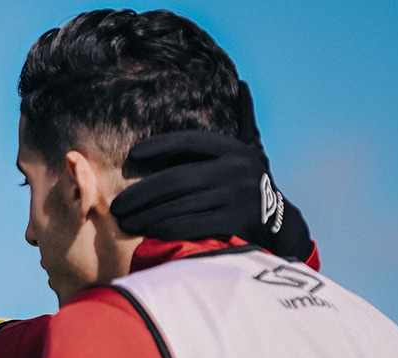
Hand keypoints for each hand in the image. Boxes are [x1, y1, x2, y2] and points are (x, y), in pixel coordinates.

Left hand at [110, 84, 312, 262]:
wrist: (279, 224)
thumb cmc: (242, 188)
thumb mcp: (241, 156)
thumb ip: (227, 131)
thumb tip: (240, 86)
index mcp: (233, 149)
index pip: (190, 141)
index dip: (159, 146)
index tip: (132, 155)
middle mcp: (237, 169)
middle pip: (176, 180)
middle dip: (140, 194)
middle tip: (117, 206)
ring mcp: (238, 197)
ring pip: (178, 205)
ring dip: (146, 215)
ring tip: (125, 221)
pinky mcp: (236, 223)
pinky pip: (190, 225)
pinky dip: (165, 228)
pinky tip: (148, 231)